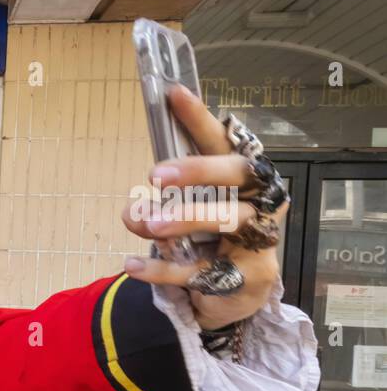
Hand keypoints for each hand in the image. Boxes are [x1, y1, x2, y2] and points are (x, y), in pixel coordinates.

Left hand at [121, 83, 282, 329]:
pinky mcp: (248, 275)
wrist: (234, 296)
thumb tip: (132, 211)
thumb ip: (155, 207)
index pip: (222, 141)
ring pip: (228, 220)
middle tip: (156, 174)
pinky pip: (203, 270)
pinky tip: (133, 265)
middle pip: (238, 174)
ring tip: (148, 223)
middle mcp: (259, 200)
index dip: (200, 118)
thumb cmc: (210, 242)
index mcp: (241, 178)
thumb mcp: (182, 216)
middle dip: (199, 170)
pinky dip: (164, 268)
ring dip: (185, 218)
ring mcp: (259, 238)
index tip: (173, 94)